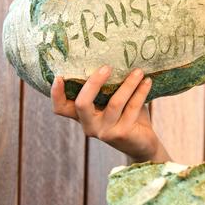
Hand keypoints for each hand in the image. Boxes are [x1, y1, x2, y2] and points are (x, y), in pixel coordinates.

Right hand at [51, 65, 168, 162]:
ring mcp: (105, 132)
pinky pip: (132, 107)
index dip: (56, 94)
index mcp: (84, 117)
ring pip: (114, 103)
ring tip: (138, 71)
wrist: (144, 144)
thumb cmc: (129, 118)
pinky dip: (140, 92)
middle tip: (107, 67)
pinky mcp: (122, 134)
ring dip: (128, 84)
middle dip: (94, 83)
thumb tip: (117, 59)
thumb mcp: (115, 102)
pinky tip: (147, 82)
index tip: (59, 77)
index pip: (61, 108)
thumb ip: (110, 89)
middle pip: (82, 104)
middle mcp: (90, 126)